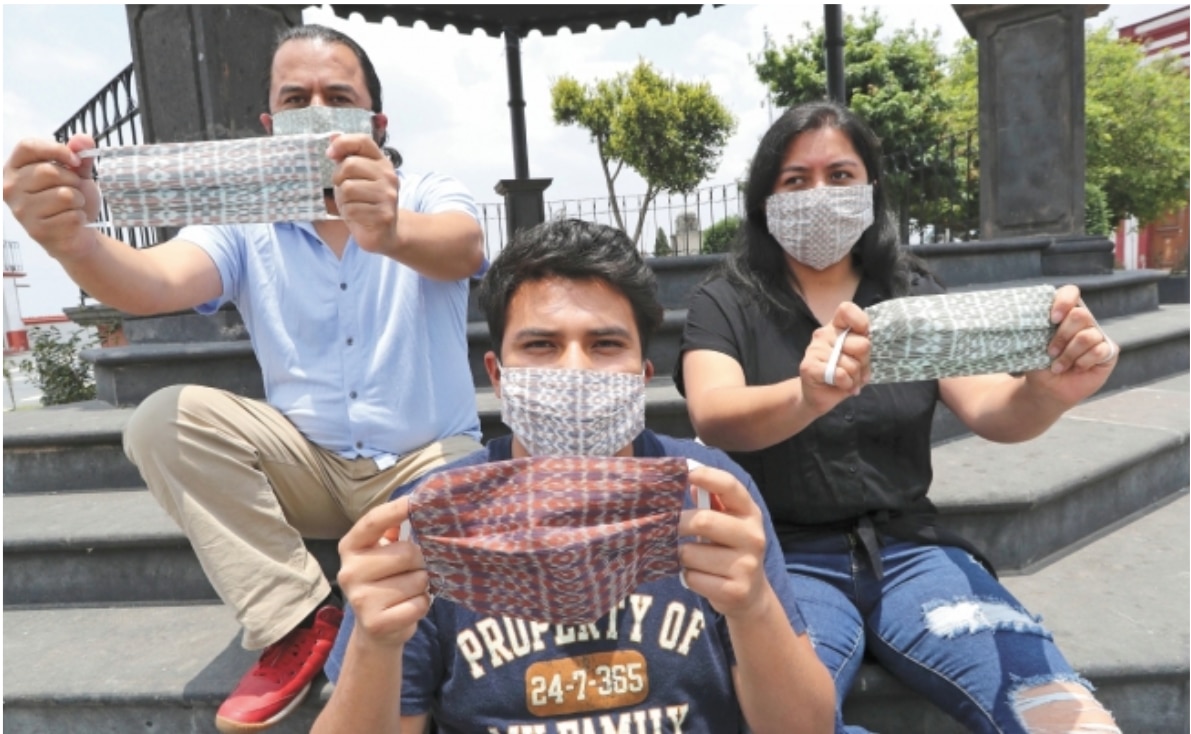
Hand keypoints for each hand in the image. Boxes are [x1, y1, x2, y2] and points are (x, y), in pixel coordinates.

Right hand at [3, 134, 101, 260]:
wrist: (78, 233)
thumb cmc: (72, 199)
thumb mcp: (77, 173)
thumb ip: (80, 154)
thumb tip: (84, 139)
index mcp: (14, 168)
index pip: (28, 146)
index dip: (56, 149)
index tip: (75, 160)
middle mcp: (11, 188)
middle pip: (48, 171)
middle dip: (72, 180)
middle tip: (74, 189)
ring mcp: (21, 211)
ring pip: (64, 195)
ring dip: (78, 200)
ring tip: (73, 206)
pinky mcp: (37, 231)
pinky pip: (72, 216)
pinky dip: (80, 218)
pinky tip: (72, 221)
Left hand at [326, 133, 398, 254]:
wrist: (384, 232)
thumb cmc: (365, 201)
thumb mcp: (354, 176)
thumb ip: (345, 157)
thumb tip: (332, 136)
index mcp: (382, 162)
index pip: (363, 141)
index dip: (343, 143)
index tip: (330, 154)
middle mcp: (388, 176)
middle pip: (350, 165)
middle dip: (338, 178)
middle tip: (345, 189)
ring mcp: (388, 196)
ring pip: (348, 189)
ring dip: (343, 200)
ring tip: (353, 204)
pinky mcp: (383, 215)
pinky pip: (351, 209)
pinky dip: (348, 214)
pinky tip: (358, 216)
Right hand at [336, 497, 431, 648]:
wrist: (376, 629)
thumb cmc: (386, 581)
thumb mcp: (383, 553)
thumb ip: (395, 530)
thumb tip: (418, 503)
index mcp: (350, 547)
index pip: (373, 521)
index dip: (396, 509)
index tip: (416, 500)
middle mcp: (349, 571)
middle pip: (407, 553)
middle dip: (421, 561)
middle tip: (415, 570)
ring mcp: (360, 599)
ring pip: (417, 580)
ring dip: (423, 585)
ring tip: (409, 591)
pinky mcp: (375, 622)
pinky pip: (419, 604)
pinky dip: (422, 604)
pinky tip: (409, 607)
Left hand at [678, 466, 771, 621]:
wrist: (751, 594)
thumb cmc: (730, 549)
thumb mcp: (727, 522)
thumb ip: (711, 502)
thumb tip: (691, 482)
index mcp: (750, 513)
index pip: (730, 487)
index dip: (707, 476)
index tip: (686, 473)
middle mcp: (753, 537)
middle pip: (703, 521)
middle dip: (678, 525)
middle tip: (667, 529)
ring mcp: (746, 565)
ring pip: (691, 553)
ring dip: (682, 556)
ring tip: (691, 558)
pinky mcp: (735, 591)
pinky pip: (693, 578)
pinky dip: (688, 576)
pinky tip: (699, 576)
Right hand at [799, 301, 869, 415]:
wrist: (818, 395)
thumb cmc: (842, 374)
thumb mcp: (859, 359)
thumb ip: (863, 349)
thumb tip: (865, 345)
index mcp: (837, 327)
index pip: (846, 310)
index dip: (860, 321)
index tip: (864, 334)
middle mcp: (824, 334)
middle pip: (862, 344)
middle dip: (864, 362)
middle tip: (855, 369)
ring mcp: (814, 349)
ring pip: (852, 364)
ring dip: (855, 378)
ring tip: (847, 380)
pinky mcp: (808, 366)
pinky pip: (840, 374)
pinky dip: (846, 384)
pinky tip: (839, 385)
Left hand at [1025, 285, 1115, 404]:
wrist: (1048, 389)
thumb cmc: (1040, 365)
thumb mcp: (1032, 346)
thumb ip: (1035, 330)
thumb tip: (1025, 317)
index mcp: (1064, 314)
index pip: (1071, 293)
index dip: (1064, 302)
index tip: (1052, 319)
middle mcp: (1083, 322)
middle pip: (1080, 315)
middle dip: (1062, 336)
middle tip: (1051, 352)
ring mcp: (1098, 335)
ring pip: (1087, 336)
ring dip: (1069, 354)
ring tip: (1059, 366)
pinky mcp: (1108, 351)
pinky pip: (1100, 351)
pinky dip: (1083, 362)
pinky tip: (1076, 368)